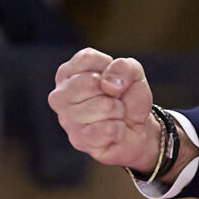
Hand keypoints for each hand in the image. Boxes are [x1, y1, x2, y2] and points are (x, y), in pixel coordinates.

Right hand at [48, 49, 160, 172]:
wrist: (138, 129)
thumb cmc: (128, 97)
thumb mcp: (134, 73)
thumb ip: (124, 67)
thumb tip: (107, 84)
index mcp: (68, 73)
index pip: (87, 58)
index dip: (110, 67)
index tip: (113, 78)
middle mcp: (60, 95)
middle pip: (92, 82)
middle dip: (115, 91)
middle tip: (114, 99)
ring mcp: (66, 118)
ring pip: (105, 106)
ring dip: (119, 111)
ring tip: (114, 115)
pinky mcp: (78, 139)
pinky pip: (109, 128)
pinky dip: (120, 128)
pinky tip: (113, 130)